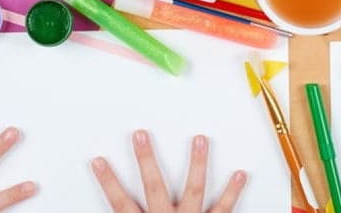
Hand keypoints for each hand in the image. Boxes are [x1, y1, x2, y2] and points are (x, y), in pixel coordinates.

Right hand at [91, 130, 246, 212]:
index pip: (120, 204)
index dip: (109, 182)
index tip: (99, 161)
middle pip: (153, 186)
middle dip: (146, 159)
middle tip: (141, 135)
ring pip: (194, 189)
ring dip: (197, 163)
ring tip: (200, 140)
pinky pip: (224, 209)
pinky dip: (233, 192)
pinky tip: (240, 173)